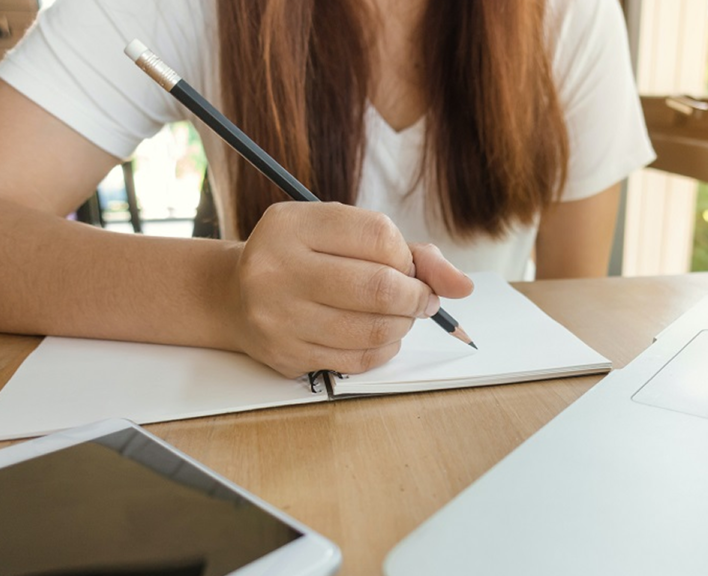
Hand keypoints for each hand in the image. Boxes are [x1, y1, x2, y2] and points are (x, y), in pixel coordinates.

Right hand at [228, 202, 472, 377]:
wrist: (234, 296)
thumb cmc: (304, 258)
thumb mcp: (342, 233)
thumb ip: (408, 251)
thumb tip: (461, 286)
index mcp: (293, 224)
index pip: (379, 236)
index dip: (408, 256)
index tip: (408, 266)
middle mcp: (277, 269)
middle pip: (381, 288)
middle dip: (417, 296)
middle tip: (421, 298)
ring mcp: (278, 316)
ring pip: (374, 329)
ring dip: (403, 324)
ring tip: (399, 314)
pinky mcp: (286, 355)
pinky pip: (358, 360)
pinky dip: (383, 347)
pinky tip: (378, 334)